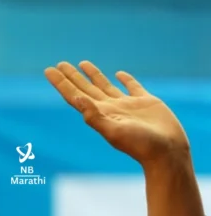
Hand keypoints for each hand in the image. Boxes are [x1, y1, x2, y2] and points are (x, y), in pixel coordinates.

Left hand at [44, 61, 190, 167]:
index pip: (74, 95)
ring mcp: (127, 105)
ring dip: (93, 75)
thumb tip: (76, 98)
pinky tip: (119, 74)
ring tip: (82, 63)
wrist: (167, 152)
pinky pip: (132, 87)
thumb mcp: (113, 131)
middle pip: (86, 88)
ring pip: (105, 85)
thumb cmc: (140, 145)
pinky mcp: (146, 102)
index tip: (49, 70)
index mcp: (99, 114)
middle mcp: (110, 109)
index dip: (61, 83)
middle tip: (59, 64)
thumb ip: (94, 115)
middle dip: (72, 76)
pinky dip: (125, 79)